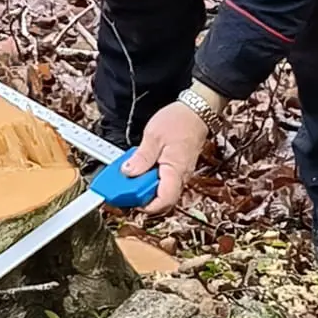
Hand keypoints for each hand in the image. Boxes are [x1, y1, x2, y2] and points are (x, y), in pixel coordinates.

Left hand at [124, 100, 208, 216]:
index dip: (144, 205)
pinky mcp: (176, 170)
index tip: (126, 198)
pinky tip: (139, 168)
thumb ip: (141, 157)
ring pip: (160, 192)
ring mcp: (179, 175)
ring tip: (128, 174)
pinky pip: (161, 182)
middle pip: (159, 200)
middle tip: (121, 186)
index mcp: (175, 171)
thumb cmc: (179, 121)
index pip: (163, 201)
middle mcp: (180, 178)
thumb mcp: (154, 135)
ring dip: (143, 187)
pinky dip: (148, 178)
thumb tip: (128, 173)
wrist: (195, 112)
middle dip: (139, 196)